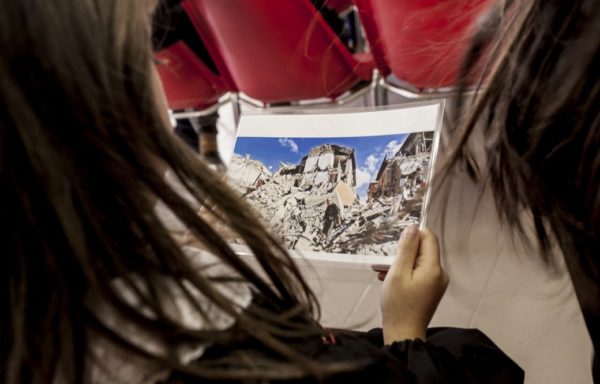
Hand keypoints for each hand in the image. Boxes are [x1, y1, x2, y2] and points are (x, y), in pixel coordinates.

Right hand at [380, 226, 447, 343]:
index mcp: (434, 268)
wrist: (404, 333)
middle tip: (384, 263)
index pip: (429, 238)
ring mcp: (436, 283)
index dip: (413, 236)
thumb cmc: (399, 305)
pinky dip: (405, 273)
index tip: (396, 246)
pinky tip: (389, 280)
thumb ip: (406, 249)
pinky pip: (419, 273)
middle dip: (403, 252)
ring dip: (400, 264)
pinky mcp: (431, 290)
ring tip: (382, 273)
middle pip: (423, 250)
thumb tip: (412, 229)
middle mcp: (440, 274)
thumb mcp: (398, 273)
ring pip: (418, 262)